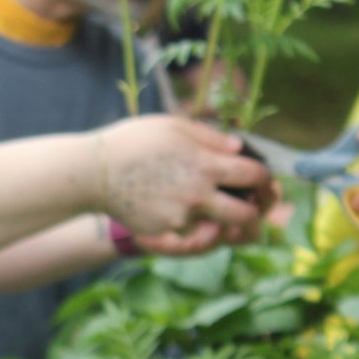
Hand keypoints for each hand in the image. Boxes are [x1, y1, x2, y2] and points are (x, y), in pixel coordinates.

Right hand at [95, 115, 274, 236]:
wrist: (92, 172)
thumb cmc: (132, 141)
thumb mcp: (173, 126)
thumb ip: (210, 137)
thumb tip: (238, 148)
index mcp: (206, 164)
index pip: (255, 175)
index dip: (265, 178)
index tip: (261, 180)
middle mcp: (199, 195)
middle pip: (246, 216)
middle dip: (253, 212)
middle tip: (247, 207)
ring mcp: (182, 217)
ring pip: (216, 229)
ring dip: (219, 222)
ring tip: (209, 209)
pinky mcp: (164, 232)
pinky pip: (187, 232)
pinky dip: (187, 224)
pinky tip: (172, 208)